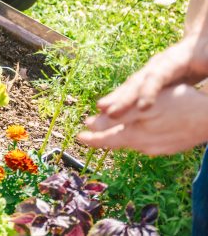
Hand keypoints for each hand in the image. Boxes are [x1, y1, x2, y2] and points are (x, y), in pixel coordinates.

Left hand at [78, 84, 207, 154]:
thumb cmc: (176, 105)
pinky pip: (148, 143)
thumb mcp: (141, 107)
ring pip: (133, 143)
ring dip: (120, 136)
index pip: (105, 140)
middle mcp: (145, 147)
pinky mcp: (171, 146)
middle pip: (118, 142)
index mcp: (135, 136)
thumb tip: (91, 125)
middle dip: (102, 137)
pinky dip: (137, 136)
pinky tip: (138, 131)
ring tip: (110, 131)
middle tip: (88, 133)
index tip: (77, 136)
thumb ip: (115, 117)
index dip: (90, 138)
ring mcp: (160, 148)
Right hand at [97, 36, 207, 117]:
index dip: (150, 90)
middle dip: (123, 96)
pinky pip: (133, 89)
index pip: (159, 75)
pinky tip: (109, 108)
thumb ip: (206, 67)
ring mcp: (151, 69)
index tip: (143, 107)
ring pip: (132, 84)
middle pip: (138, 80)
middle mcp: (158, 64)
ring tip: (102, 109)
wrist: (200, 43)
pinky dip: (121, 98)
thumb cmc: (207, 53)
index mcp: (175, 60)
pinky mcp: (149, 77)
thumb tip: (207, 75)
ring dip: (117, 97)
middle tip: (108, 110)